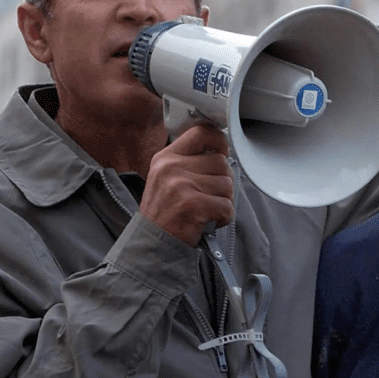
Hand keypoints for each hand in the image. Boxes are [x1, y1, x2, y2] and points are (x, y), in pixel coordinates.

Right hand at [140, 124, 233, 245]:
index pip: (202, 132)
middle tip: (210, 197)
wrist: (150, 245)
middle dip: (223, 182)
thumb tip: (221, 152)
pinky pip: (226, 206)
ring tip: (207, 210)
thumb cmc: (164, 214)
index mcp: (166, 157)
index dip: (220, 142)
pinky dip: (223, 217)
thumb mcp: (166, 178)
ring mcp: (181, 186)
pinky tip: (208, 221)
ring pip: (227, 185)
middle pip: (221, 162)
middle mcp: (172, 168)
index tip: (222, 153)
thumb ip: (189, 162)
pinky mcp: (192, 205)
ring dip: (223, 201)